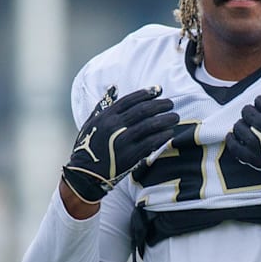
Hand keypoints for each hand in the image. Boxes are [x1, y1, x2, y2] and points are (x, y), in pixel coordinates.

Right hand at [61, 85, 178, 203]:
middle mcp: (114, 127)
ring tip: (175, 117)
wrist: (85, 174)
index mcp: (105, 117)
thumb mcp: (91, 123)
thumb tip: (114, 87)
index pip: (129, 100)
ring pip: (150, 125)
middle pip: (143, 110)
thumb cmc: (88, 146)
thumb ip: (103, 105)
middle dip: (160, 105)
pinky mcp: (131, 156)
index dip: (146, 93)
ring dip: (166, 120)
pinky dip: (162, 136)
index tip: (158, 89)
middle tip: (171, 103)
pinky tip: (169, 133)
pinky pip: (151, 143)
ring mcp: (123, 141)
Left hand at [225, 89, 260, 191]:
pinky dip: (233, 140)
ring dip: (243, 127)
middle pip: (246, 111)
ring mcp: (254, 140)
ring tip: (250, 130)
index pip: (259, 100)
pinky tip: (236, 139)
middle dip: (252, 114)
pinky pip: (233, 145)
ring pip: (238, 126)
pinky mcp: (250, 156)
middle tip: (259, 120)